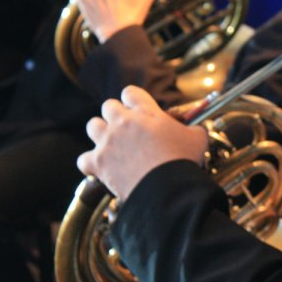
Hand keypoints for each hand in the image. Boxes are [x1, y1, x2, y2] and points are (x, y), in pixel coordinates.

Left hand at [77, 85, 208, 201]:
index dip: (133, 100)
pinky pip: (83, 159)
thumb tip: (198, 129)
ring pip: (92, 126)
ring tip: (111, 145)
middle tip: (126, 129)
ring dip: (100, 134)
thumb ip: (194, 129)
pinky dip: (90, 164)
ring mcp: (108, 142)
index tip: (138, 111)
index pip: (130, 92)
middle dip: (115, 116)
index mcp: (145, 112)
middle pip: (108, 106)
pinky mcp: (99, 163)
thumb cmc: (182, 161)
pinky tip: (100, 169)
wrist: (167, 189)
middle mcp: (123, 122)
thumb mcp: (196, 138)